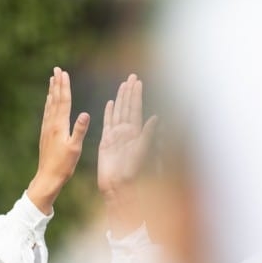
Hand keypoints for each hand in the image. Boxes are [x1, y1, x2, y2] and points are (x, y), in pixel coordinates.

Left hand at [26, 67, 89, 213]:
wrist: (47, 178)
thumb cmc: (63, 165)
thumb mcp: (75, 148)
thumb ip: (79, 130)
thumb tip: (85, 113)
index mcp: (59, 126)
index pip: (63, 102)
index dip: (64, 86)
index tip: (64, 73)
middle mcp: (51, 125)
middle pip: (55, 100)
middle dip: (57, 84)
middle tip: (56, 69)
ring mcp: (46, 129)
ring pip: (50, 106)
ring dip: (52, 91)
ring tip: (52, 80)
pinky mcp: (45, 135)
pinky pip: (47, 114)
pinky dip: (49, 104)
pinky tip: (49, 101)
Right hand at [97, 74, 157, 197]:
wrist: (118, 186)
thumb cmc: (132, 172)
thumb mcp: (142, 152)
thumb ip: (148, 135)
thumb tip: (156, 117)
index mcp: (136, 132)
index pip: (136, 109)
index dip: (136, 95)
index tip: (138, 81)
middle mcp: (127, 132)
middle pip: (128, 107)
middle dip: (130, 91)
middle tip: (132, 76)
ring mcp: (116, 136)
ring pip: (118, 112)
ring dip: (120, 98)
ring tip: (122, 85)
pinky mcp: (106, 142)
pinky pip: (107, 123)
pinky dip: (109, 113)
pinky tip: (110, 104)